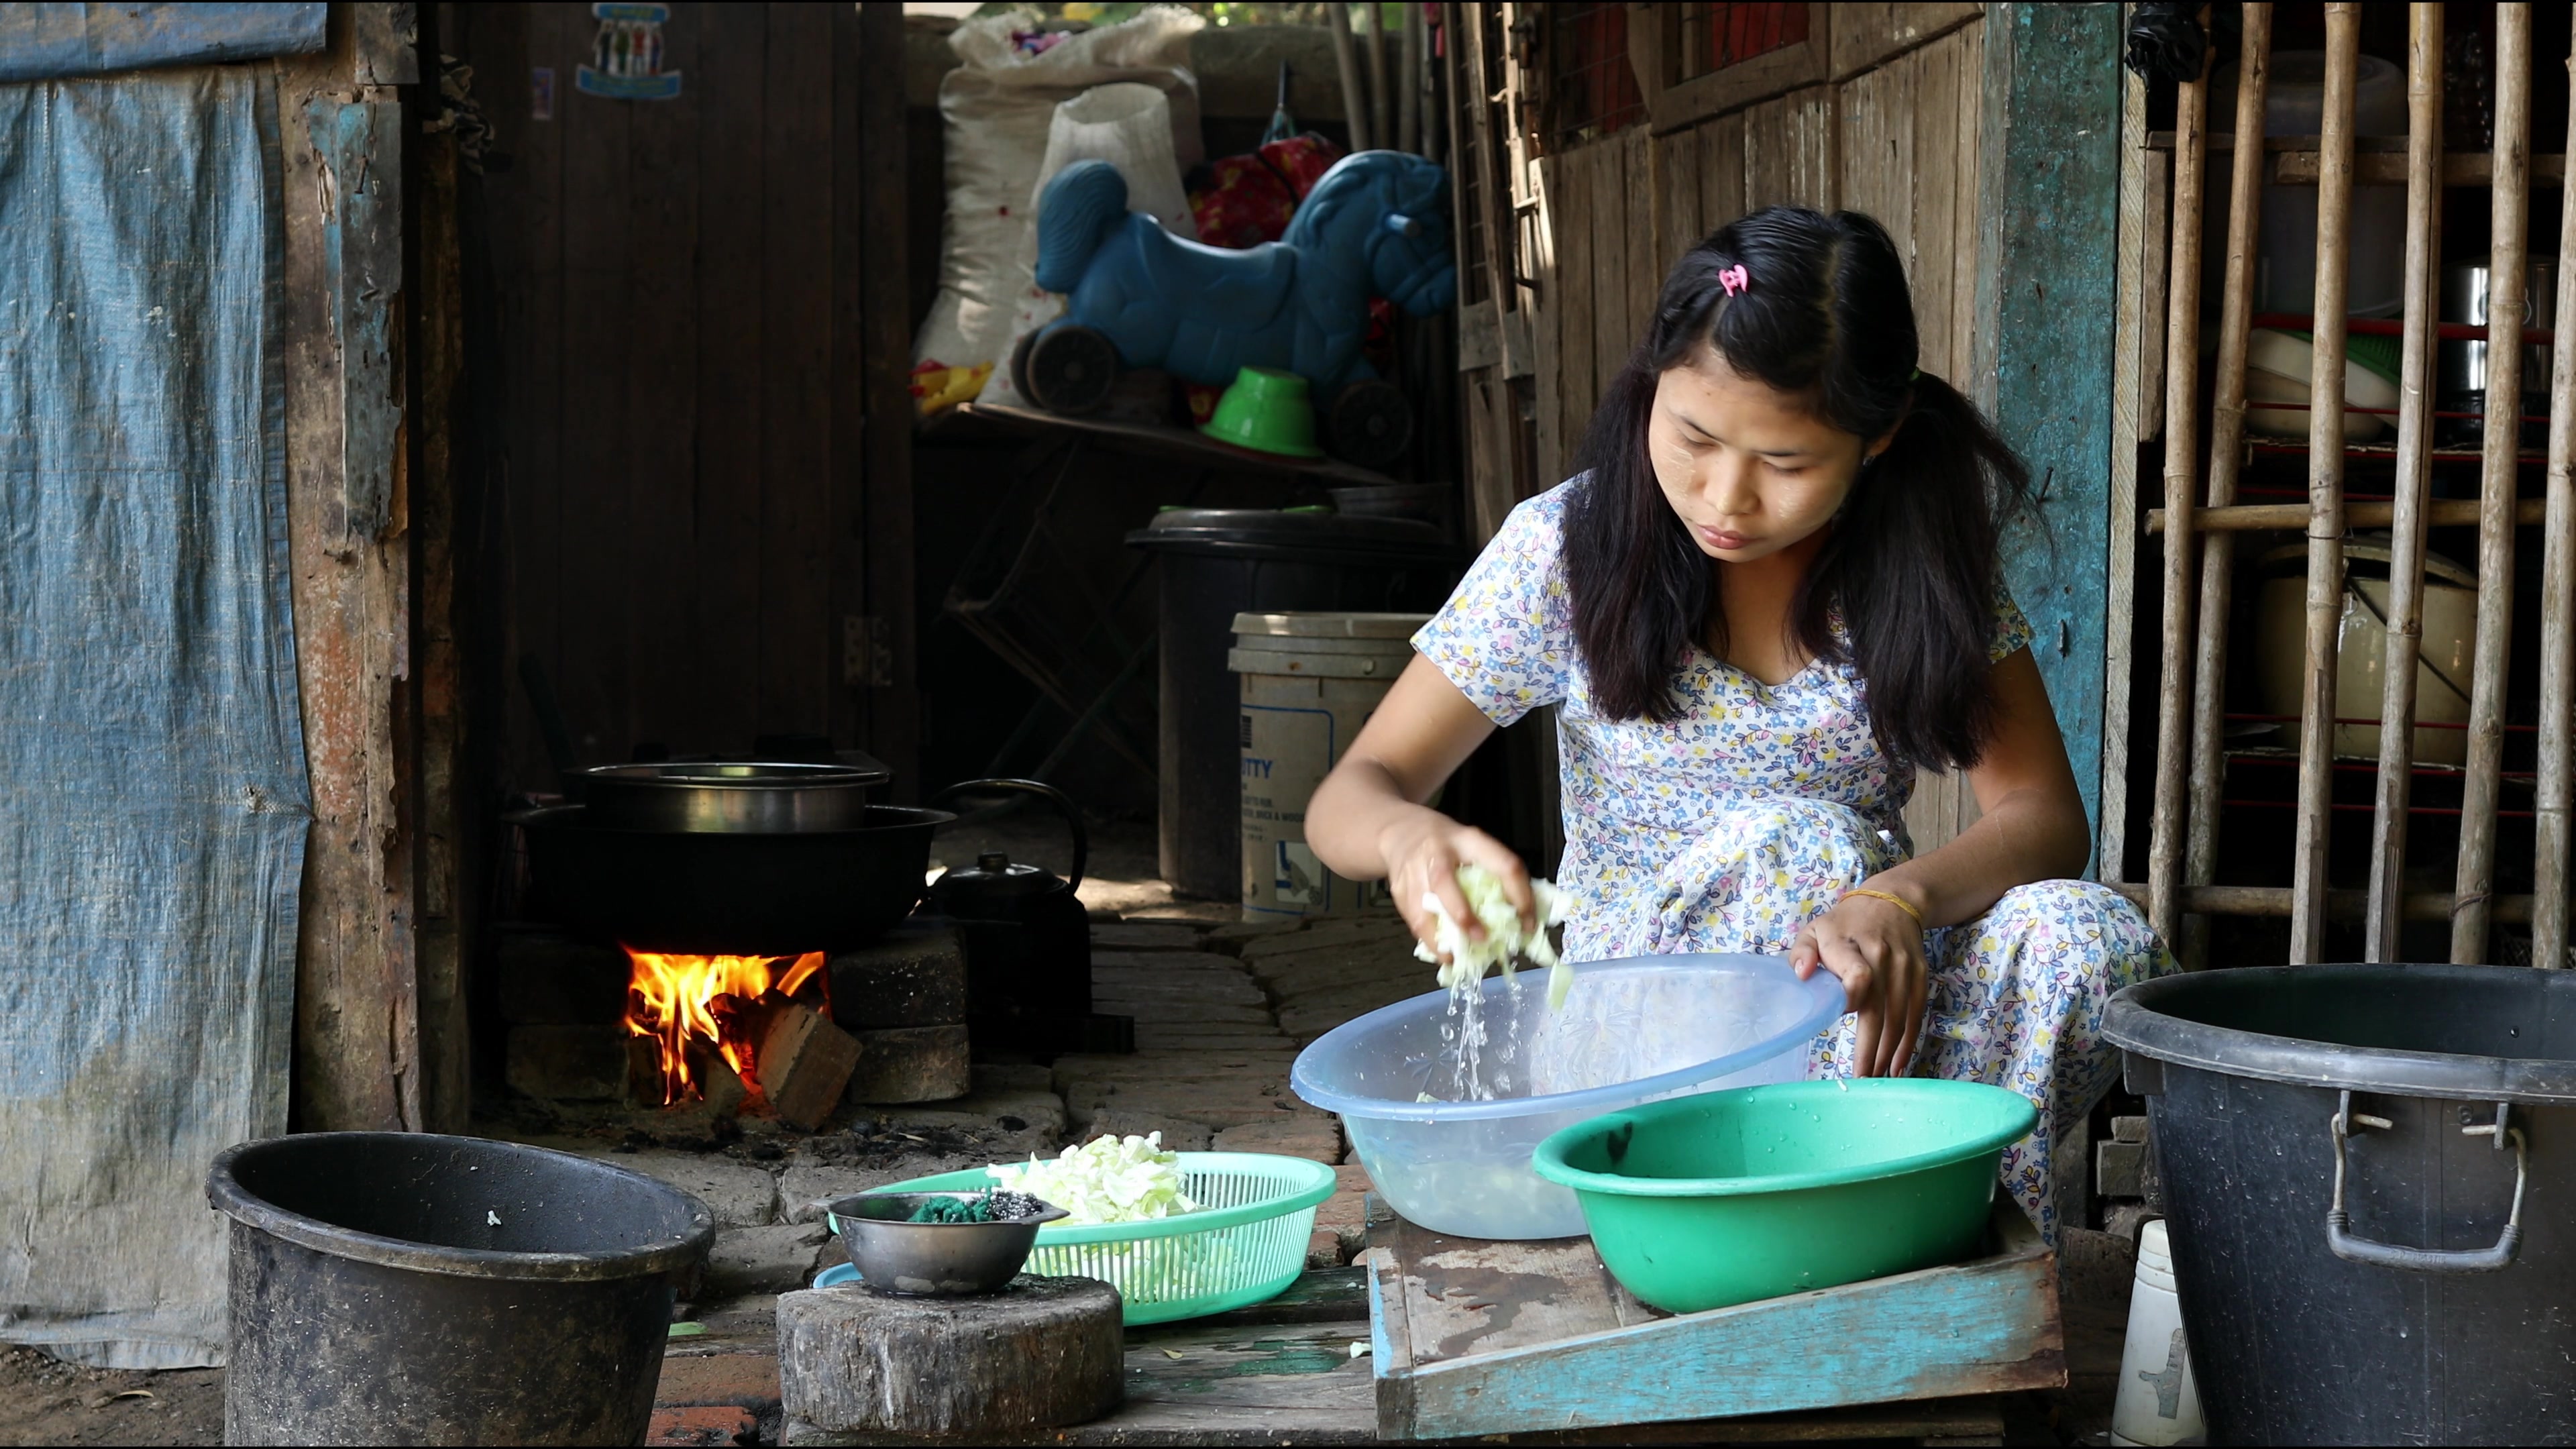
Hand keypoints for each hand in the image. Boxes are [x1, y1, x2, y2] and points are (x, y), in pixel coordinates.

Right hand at [1376, 812, 1533, 961]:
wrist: (1401, 831)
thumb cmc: (1447, 845)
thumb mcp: (1473, 846)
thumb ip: (1493, 875)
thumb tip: (1520, 918)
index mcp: (1469, 840)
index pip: (1502, 864)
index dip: (1519, 895)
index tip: (1527, 922)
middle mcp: (1438, 852)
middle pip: (1444, 881)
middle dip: (1463, 914)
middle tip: (1481, 938)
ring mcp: (1412, 870)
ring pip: (1421, 906)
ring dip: (1439, 936)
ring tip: (1456, 956)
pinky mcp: (1398, 889)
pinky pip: (1412, 918)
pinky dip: (1428, 939)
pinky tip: (1442, 950)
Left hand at [1789, 884, 1929, 1078]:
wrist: (1894, 902)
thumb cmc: (1845, 923)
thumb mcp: (1815, 929)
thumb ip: (1802, 953)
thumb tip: (1801, 975)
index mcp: (1851, 946)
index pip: (1857, 977)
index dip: (1850, 1000)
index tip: (1838, 1017)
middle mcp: (1882, 958)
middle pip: (1880, 1009)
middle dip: (1871, 1048)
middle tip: (1861, 1078)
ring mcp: (1905, 969)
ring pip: (1899, 1018)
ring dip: (1888, 1052)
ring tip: (1876, 1078)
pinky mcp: (1920, 977)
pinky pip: (1916, 1015)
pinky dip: (1907, 1043)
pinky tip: (1897, 1065)